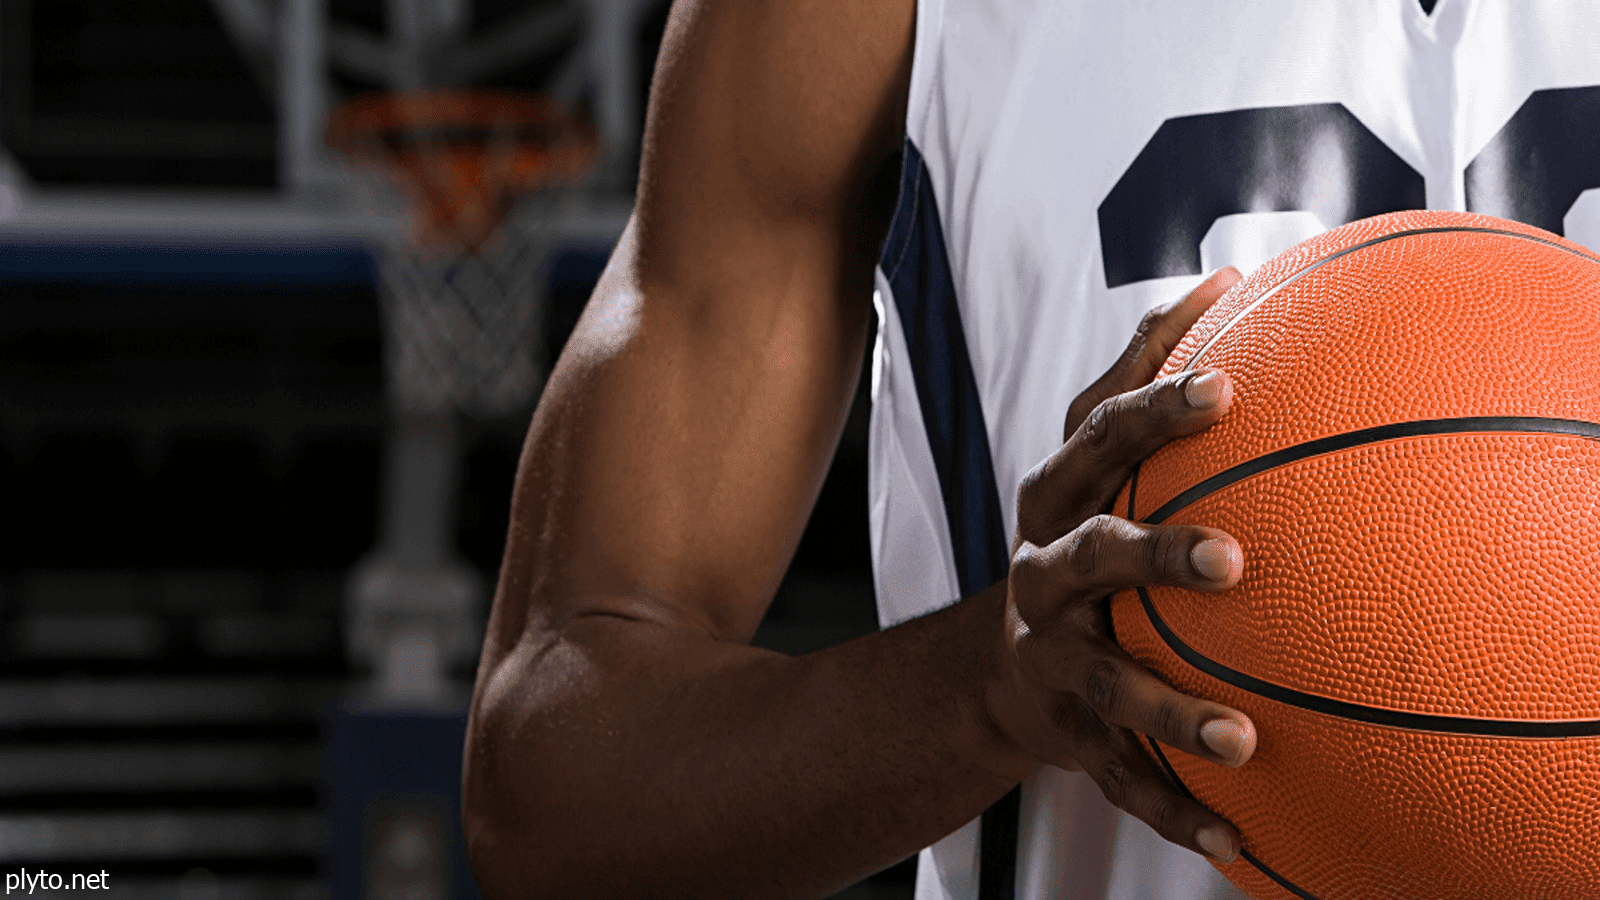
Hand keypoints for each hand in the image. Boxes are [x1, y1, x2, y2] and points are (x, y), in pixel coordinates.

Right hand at [987, 267, 1257, 863]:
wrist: (996, 670)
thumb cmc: (1070, 539)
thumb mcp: (1090, 461)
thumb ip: (1142, 374)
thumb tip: (1222, 280)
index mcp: (1056, 502)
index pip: (1097, 442)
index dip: (1153, 412)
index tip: (1223, 388)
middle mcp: (1044, 576)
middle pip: (1089, 556)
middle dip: (1152, 555)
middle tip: (1232, 562)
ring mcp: (1054, 658)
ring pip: (1106, 681)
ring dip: (1168, 708)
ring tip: (1239, 736)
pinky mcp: (1070, 732)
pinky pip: (1121, 776)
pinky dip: (1173, 809)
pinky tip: (1238, 840)